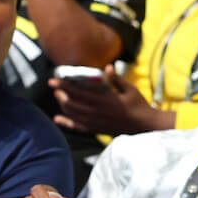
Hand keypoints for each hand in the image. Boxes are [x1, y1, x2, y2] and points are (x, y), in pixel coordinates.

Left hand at [51, 66, 173, 134]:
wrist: (145, 126)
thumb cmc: (138, 105)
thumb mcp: (130, 89)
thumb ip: (116, 79)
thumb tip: (107, 67)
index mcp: (104, 101)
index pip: (78, 92)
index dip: (64, 86)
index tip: (52, 80)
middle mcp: (97, 113)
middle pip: (71, 103)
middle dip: (61, 95)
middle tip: (56, 88)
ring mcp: (96, 123)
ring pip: (72, 114)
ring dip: (63, 105)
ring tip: (59, 97)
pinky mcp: (97, 130)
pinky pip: (78, 127)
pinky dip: (67, 123)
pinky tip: (58, 119)